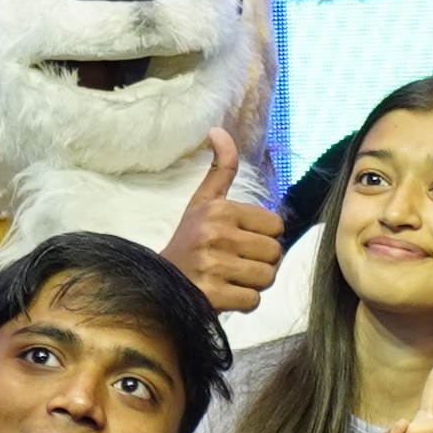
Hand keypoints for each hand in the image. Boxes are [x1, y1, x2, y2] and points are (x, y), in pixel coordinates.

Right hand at [163, 129, 286, 314]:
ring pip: (266, 277)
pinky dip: (243, 302)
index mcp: (219, 209)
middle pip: (274, 253)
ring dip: (253, 282)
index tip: (241, 241)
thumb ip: (220, 168)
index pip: (276, 225)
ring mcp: (213, 266)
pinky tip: (225, 293)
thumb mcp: (201, 202)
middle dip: (260, 262)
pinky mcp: (212, 295)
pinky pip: (252, 300)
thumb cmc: (188, 241)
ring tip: (231, 277)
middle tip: (236, 262)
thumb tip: (218, 130)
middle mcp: (216, 234)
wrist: (156, 281)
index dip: (263, 236)